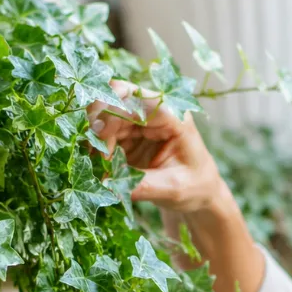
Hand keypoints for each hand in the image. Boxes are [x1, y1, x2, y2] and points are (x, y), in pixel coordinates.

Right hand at [87, 80, 232, 215]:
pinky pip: (104, 133)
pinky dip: (97, 148)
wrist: (199, 192)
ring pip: (105, 116)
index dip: (112, 111)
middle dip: (98, 126)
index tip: (99, 138)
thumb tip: (106, 184)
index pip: (138, 98)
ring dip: (95, 139)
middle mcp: (156, 111)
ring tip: (96, 165)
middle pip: (115, 100)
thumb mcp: (173, 189)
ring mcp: (141, 120)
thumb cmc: (195, 186)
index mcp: (174, 116)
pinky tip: (98, 166)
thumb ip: (142, 185)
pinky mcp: (129, 133)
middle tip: (92, 155)